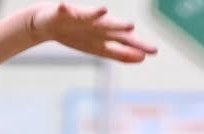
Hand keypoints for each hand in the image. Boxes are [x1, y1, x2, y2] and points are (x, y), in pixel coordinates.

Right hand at [28, 3, 156, 62]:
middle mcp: (96, 23)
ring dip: (95, 13)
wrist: (50, 22)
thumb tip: (143, 58)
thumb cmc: (78, 34)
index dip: (137, 45)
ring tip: (103, 10)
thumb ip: (121, 53)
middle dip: (118, 26)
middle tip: (130, 26)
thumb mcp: (100, 48)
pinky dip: (64, 8)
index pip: (124, 40)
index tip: (153, 51)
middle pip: (109, 26)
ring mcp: (80, 16)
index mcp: (105, 34)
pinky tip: (64, 6)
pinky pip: (64, 9)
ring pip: (88, 15)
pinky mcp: (63, 12)